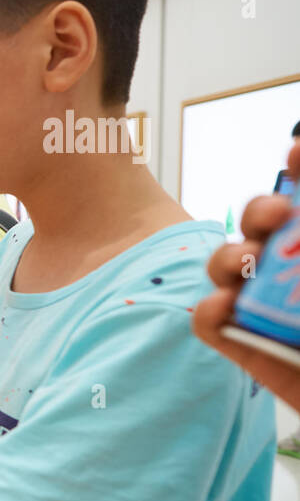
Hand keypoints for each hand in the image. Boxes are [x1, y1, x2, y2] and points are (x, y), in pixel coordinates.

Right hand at [193, 173, 299, 409]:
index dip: (297, 171)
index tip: (298, 152)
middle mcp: (294, 272)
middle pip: (260, 224)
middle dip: (260, 210)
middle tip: (279, 214)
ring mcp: (268, 307)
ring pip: (228, 267)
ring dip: (229, 257)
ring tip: (247, 264)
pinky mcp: (248, 347)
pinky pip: (211, 324)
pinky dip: (210, 311)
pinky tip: (226, 306)